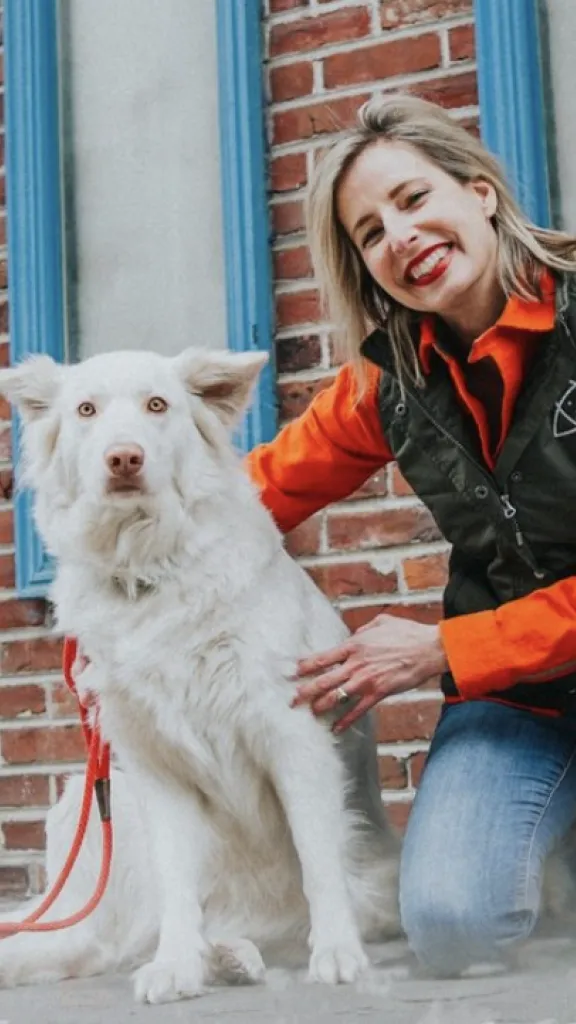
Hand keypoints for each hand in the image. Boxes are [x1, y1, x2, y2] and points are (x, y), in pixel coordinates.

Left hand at [292, 613, 447, 731]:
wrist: (429, 649)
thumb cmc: (407, 633)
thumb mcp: (381, 622)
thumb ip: (363, 630)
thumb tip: (353, 636)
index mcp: (354, 645)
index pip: (323, 657)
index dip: (306, 666)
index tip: (294, 672)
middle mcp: (356, 664)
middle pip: (323, 680)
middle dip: (306, 691)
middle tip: (293, 699)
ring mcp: (366, 680)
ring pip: (336, 696)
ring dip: (321, 706)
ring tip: (312, 712)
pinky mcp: (379, 693)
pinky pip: (358, 710)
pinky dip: (346, 721)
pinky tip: (336, 728)